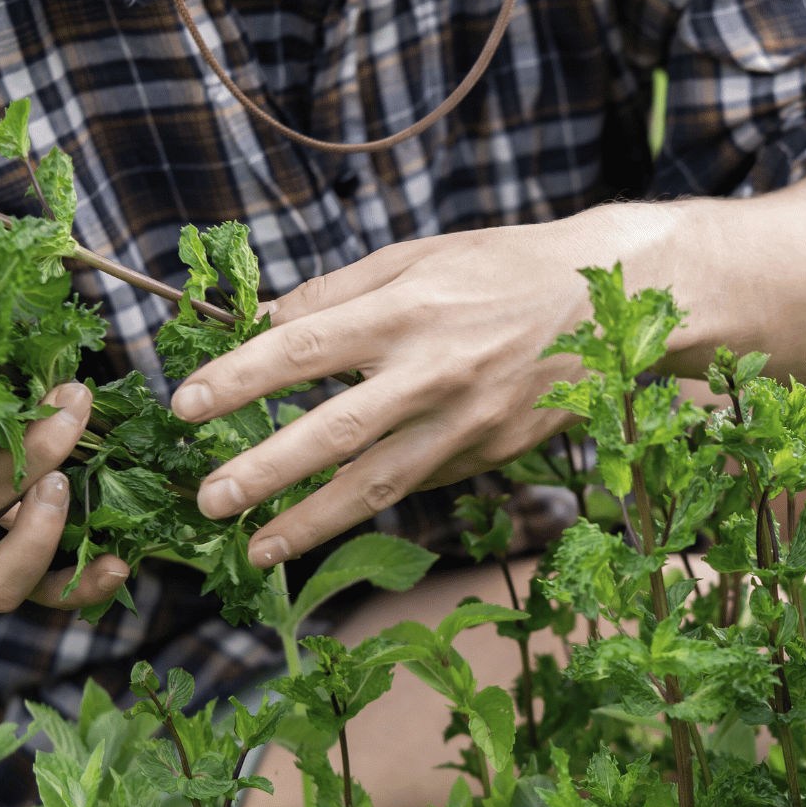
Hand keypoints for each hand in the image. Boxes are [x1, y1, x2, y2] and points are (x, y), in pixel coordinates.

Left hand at [170, 159, 805, 569]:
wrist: (619, 301)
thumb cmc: (504, 266)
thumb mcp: (420, 256)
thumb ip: (338, 293)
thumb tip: (261, 326)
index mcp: (407, 310)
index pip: (301, 351)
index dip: (238, 381)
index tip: (186, 407)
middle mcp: (434, 372)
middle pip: (333, 434)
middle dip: (264, 473)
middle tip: (208, 501)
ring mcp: (468, 423)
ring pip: (378, 486)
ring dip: (311, 522)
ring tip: (257, 550)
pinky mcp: (492, 454)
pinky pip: (419, 486)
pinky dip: (369, 510)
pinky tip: (326, 526)